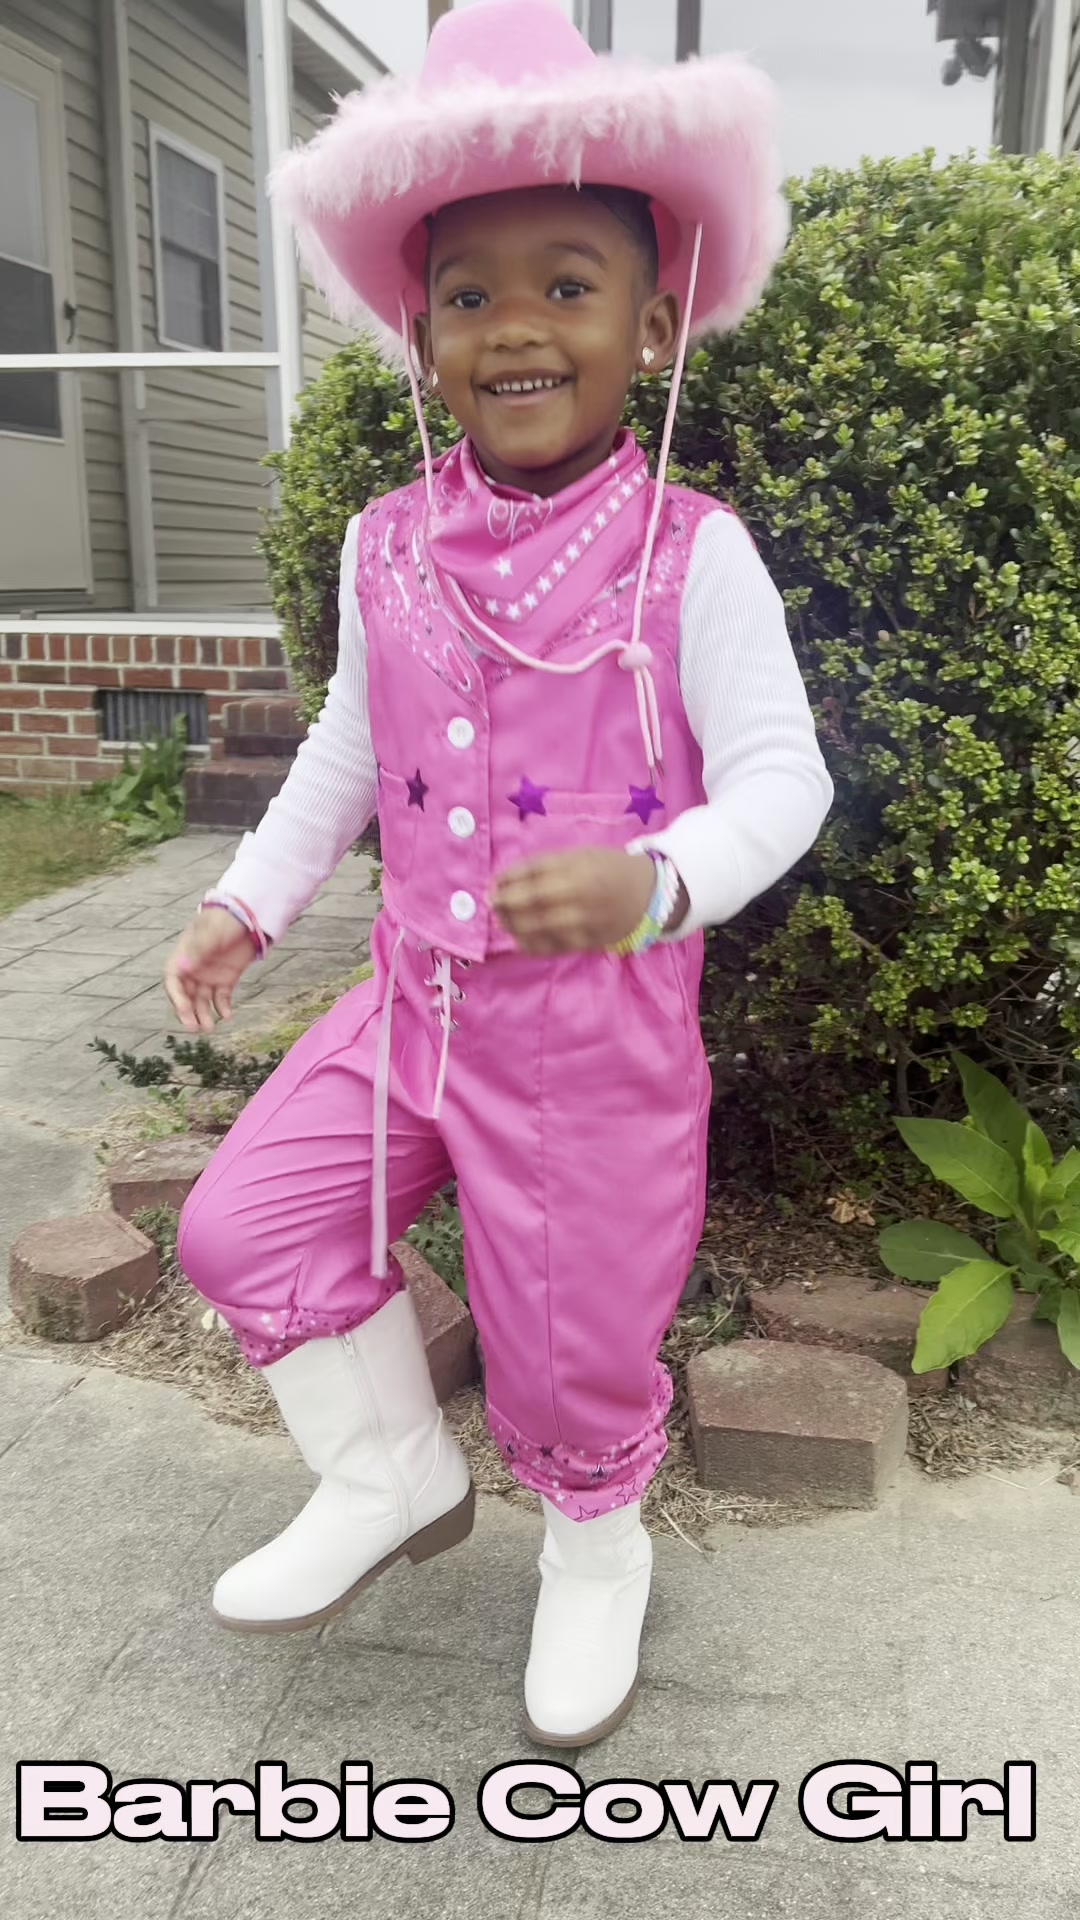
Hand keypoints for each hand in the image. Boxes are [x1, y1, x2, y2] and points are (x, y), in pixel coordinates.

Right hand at [164, 909, 257, 1033]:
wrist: (249, 914)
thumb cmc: (225, 918)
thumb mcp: (212, 931)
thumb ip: (200, 949)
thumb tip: (184, 968)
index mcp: (184, 955)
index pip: (173, 980)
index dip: (176, 997)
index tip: (184, 1010)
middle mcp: (194, 968)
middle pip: (186, 995)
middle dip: (188, 1012)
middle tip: (195, 1028)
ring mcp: (209, 975)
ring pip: (202, 1000)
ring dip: (204, 1015)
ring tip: (210, 1028)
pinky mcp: (226, 978)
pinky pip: (221, 997)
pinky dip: (222, 1007)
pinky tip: (227, 1016)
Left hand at [491, 849, 664, 955]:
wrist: (648, 894)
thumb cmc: (609, 869)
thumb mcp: (581, 856)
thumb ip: (547, 866)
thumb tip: (505, 880)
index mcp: (578, 867)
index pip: (534, 873)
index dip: (509, 880)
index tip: (493, 884)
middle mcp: (581, 894)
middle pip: (533, 900)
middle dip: (506, 903)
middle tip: (493, 904)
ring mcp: (584, 920)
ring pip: (539, 926)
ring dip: (514, 925)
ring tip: (502, 921)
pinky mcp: (588, 941)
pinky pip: (554, 946)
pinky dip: (532, 944)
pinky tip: (520, 938)